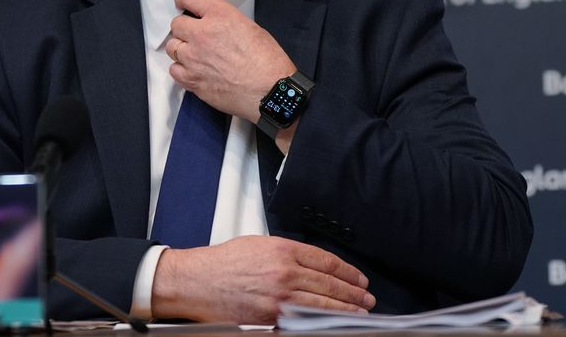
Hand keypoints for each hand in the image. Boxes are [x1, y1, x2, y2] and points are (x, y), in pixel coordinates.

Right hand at [150, 236, 374, 323]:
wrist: (198, 281)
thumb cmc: (224, 263)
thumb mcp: (259, 244)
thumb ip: (287, 253)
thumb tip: (314, 265)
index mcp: (283, 250)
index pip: (327, 261)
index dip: (348, 271)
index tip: (359, 277)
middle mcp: (284, 273)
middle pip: (330, 284)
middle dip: (353, 292)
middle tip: (367, 297)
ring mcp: (279, 297)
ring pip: (323, 304)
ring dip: (346, 309)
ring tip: (360, 312)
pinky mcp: (272, 317)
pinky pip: (305, 320)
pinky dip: (323, 322)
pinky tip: (333, 323)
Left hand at [167, 0, 294, 122]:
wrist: (269, 91)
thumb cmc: (267, 59)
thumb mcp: (250, 26)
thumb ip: (225, 20)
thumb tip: (212, 24)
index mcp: (219, 15)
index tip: (184, 3)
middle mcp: (201, 34)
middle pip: (176, 24)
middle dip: (185, 27)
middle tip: (196, 35)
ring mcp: (193, 58)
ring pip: (172, 47)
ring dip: (182, 48)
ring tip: (196, 54)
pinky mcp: (192, 80)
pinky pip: (174, 70)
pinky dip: (181, 69)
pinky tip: (194, 70)